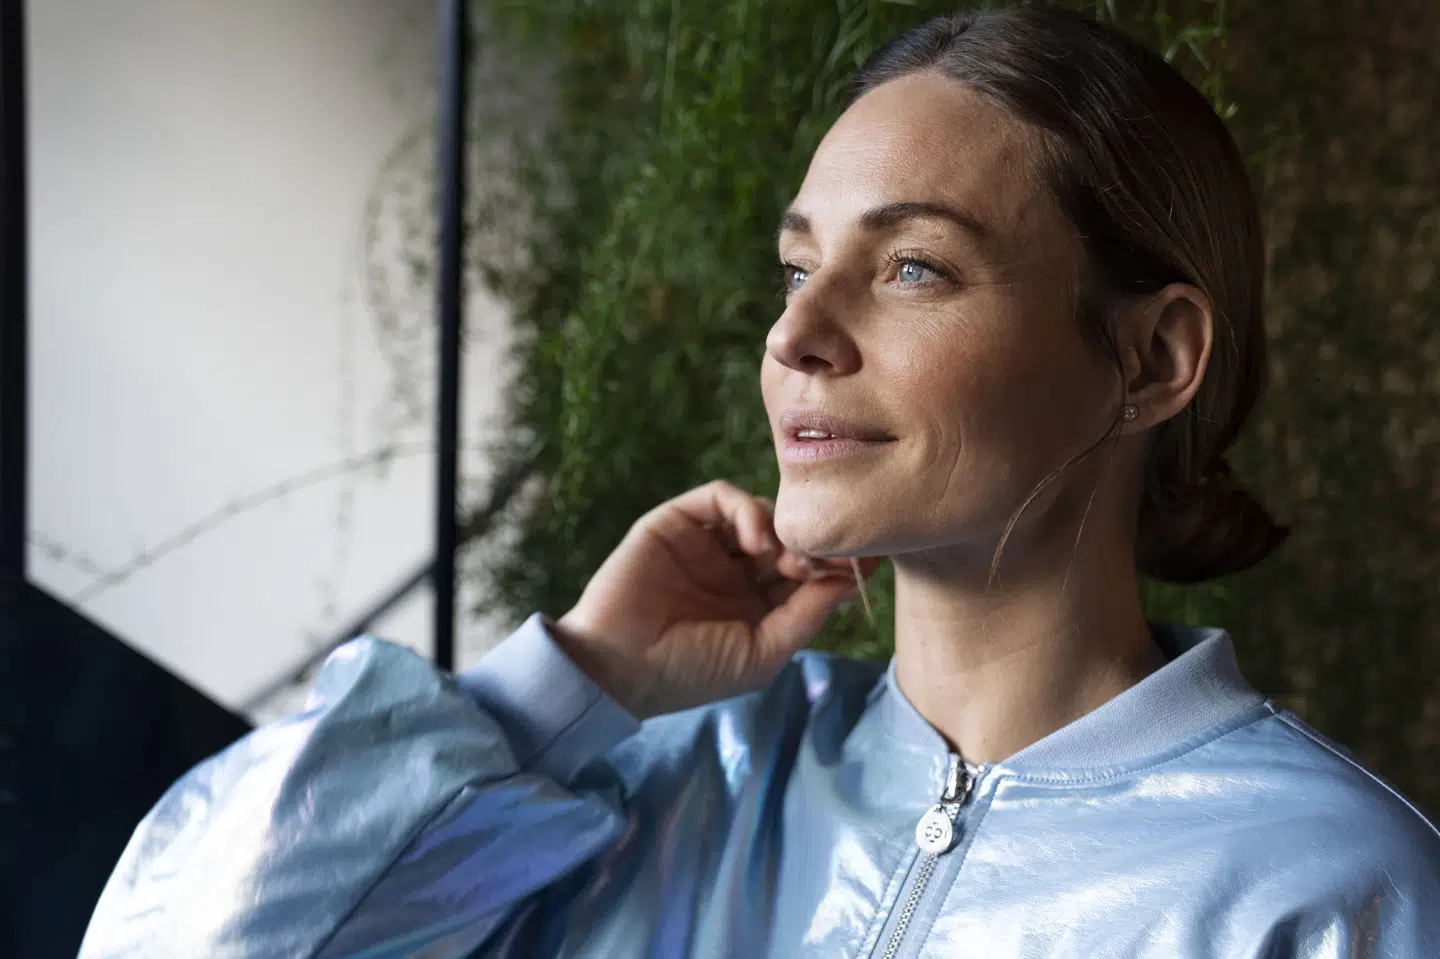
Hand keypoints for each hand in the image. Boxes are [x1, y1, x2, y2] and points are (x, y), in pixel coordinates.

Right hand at [553, 480, 878, 719]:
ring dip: (783, 529)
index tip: (868, 562)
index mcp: (755, 605)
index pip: (808, 572)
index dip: (837, 564)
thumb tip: (850, 583)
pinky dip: (747, 510)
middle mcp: (733, 570)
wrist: (620, 667)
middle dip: (815, 544)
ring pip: (761, 513)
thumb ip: (806, 616)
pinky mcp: (676, 521)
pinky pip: (721, 497)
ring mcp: (705, 543)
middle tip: (826, 559)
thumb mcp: (762, 654)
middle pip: (790, 537)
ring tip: (787, 560)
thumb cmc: (690, 673)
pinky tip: (756, 542)